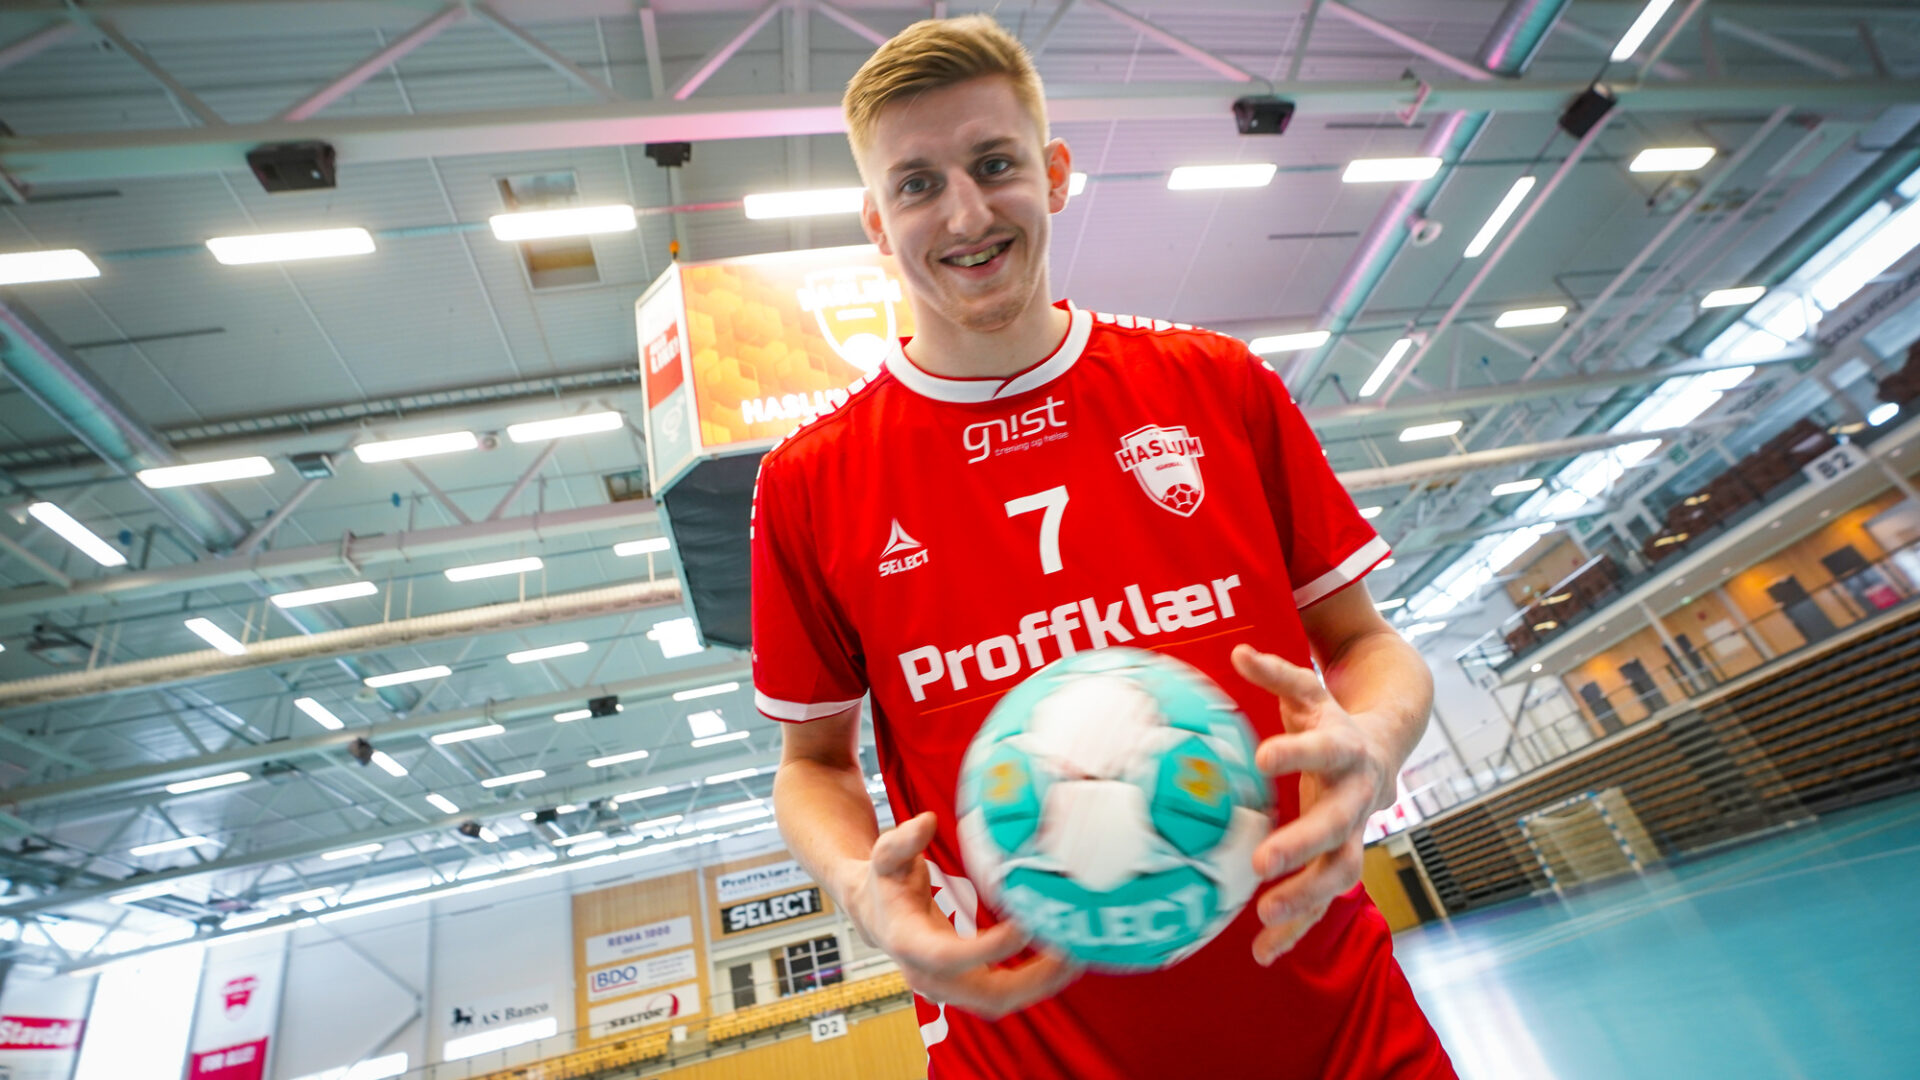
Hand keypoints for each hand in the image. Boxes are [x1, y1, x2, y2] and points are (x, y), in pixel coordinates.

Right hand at [842, 811, 1080, 1018]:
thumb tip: (928, 821)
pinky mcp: (967, 985)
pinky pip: (1004, 991)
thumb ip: (903, 839)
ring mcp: (950, 987)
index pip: (948, 957)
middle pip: (985, 995)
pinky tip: (1061, 955)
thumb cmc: (886, 884)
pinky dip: (1035, 980)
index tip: (1024, 926)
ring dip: (1041, 984)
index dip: (987, 948)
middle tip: (1068, 951)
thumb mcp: (885, 856)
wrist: (878, 915)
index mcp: (909, 944)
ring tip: (1076, 954)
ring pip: (1000, 1000)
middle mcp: (929, 975)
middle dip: (1031, 980)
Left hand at [1232, 644, 1392, 966]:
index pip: (1323, 749)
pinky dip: (1298, 927)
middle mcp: (1357, 797)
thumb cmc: (1331, 719)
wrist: (1384, 748)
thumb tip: (1238, 652)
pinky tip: (1264, 952)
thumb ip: (1277, 673)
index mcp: (1346, 750)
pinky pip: (1323, 899)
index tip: (1262, 756)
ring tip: (1265, 918)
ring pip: (1339, 872)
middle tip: (1263, 862)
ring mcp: (1353, 834)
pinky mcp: (1340, 861)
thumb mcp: (1308, 692)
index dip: (1297, 752)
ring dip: (1305, 897)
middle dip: (1303, 845)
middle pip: (1336, 825)